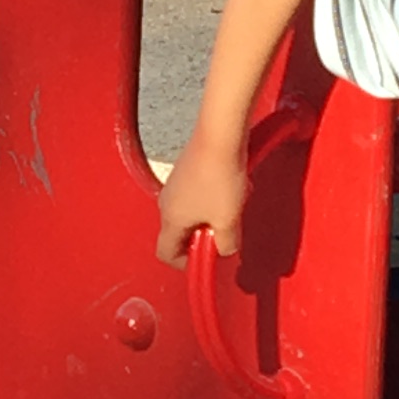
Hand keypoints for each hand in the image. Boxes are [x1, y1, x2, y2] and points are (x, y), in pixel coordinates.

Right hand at [156, 128, 250, 267]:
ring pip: (190, 213)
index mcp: (171, 220)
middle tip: (226, 230)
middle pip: (179, 233)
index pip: (166, 253)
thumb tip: (224, 249)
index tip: (206, 258)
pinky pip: (196, 194)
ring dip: (211, 216)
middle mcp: (167, 203)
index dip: (185, 262)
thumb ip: (226, 244)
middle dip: (203, 237)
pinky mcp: (185, 170)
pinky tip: (231, 188)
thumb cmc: (220, 178)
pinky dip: (212, 198)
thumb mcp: (228, 221)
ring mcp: (175, 185)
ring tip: (232, 206)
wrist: (219, 136)